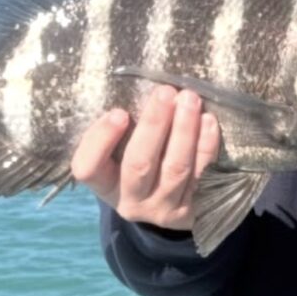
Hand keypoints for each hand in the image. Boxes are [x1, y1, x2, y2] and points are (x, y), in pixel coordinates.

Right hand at [71, 86, 219, 230]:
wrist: (166, 201)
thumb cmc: (137, 159)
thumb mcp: (119, 150)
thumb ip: (120, 127)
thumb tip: (139, 86)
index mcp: (105, 184)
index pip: (89, 168)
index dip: (101, 140)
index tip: (119, 112)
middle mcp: (131, 202)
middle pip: (139, 165)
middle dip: (154, 125)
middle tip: (165, 92)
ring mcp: (164, 208)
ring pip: (176, 169)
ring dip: (185, 131)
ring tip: (190, 99)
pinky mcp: (194, 209)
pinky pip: (203, 175)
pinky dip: (206, 146)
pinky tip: (207, 121)